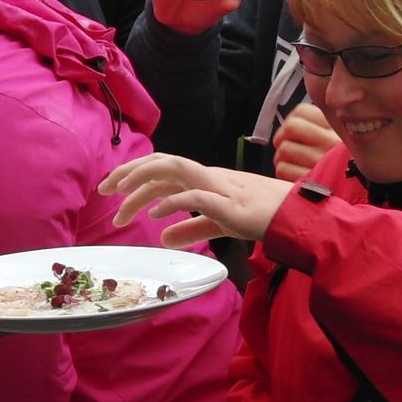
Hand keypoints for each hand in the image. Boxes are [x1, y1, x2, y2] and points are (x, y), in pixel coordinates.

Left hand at [101, 152, 290, 245]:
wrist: (298, 217)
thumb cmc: (263, 216)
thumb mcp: (219, 224)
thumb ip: (191, 228)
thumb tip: (163, 238)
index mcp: (204, 178)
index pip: (162, 167)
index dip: (134, 173)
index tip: (110, 188)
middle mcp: (207, 176)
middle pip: (161, 162)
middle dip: (129, 172)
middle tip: (104, 191)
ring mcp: (218, 186)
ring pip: (174, 172)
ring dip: (144, 185)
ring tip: (122, 202)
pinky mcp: (229, 203)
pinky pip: (195, 196)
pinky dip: (172, 203)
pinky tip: (155, 217)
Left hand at [271, 102, 338, 183]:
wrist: (355, 197)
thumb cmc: (341, 165)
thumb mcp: (340, 138)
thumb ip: (319, 126)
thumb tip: (291, 121)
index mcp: (338, 128)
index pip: (302, 112)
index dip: (290, 120)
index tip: (292, 130)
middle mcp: (332, 143)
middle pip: (290, 128)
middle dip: (282, 137)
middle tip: (286, 145)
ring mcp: (322, 164)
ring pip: (284, 149)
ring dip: (281, 156)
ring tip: (291, 162)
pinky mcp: (311, 182)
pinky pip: (283, 168)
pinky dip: (283, 170)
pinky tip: (293, 173)